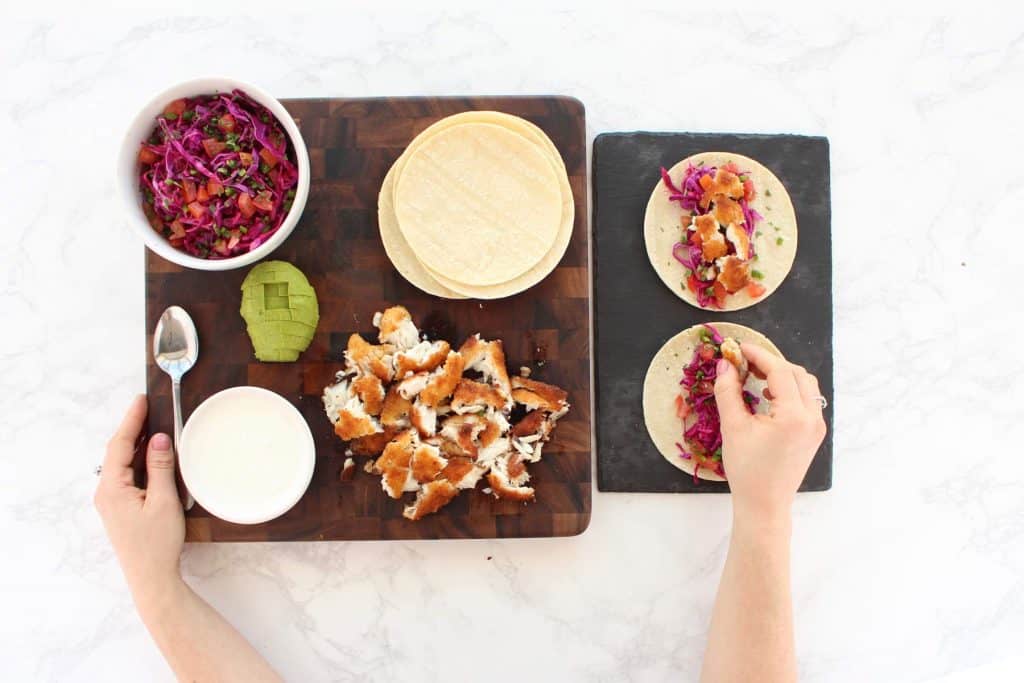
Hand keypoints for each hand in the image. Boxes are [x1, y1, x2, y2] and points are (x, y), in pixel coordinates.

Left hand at [94, 395, 184, 606]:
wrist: (151, 577)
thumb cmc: (157, 543)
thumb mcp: (163, 501)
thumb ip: (160, 467)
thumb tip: (160, 439)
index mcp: (112, 488)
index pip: (120, 445)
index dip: (131, 420)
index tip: (142, 400)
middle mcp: (106, 492)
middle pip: (118, 452)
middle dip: (133, 428)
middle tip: (148, 407)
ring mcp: (112, 501)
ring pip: (123, 464)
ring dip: (137, 444)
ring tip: (152, 424)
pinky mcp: (120, 508)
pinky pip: (128, 476)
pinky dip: (139, 461)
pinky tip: (152, 455)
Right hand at [714, 344, 825, 523]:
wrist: (764, 504)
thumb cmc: (747, 470)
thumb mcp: (733, 427)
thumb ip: (728, 391)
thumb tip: (725, 365)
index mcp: (793, 416)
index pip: (779, 371)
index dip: (758, 355)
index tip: (738, 347)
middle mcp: (812, 418)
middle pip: (796, 373)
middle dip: (771, 362)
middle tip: (745, 362)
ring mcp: (817, 426)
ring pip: (806, 385)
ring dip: (783, 375)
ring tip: (755, 376)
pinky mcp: (814, 433)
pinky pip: (807, 400)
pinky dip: (790, 389)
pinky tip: (768, 394)